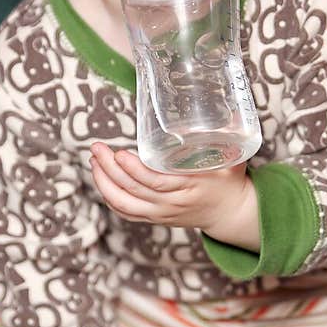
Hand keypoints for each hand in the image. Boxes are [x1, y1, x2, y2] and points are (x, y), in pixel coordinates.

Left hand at [90, 143, 259, 248]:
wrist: (230, 213)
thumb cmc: (229, 181)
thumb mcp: (232, 157)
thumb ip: (225, 135)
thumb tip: (228, 108)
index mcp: (189, 187)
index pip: (155, 182)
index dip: (134, 170)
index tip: (119, 153)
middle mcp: (172, 203)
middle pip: (133, 190)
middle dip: (109, 169)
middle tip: (97, 148)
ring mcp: (161, 213)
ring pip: (124, 203)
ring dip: (103, 183)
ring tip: (94, 160)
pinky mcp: (155, 218)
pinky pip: (126, 212)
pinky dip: (109, 197)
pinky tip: (101, 179)